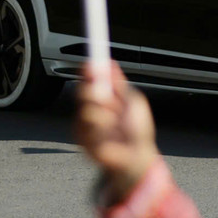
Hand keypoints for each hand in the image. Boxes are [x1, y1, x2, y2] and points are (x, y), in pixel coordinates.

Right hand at [74, 61, 160, 202]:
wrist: (136, 154)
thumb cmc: (136, 128)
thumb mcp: (132, 101)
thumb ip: (118, 84)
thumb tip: (109, 62)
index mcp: (104, 94)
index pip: (90, 77)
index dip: (88, 69)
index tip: (89, 62)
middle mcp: (92, 105)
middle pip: (82, 90)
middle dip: (94, 91)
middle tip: (104, 96)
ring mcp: (85, 121)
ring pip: (86, 109)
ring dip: (104, 115)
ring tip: (114, 124)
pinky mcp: (81, 137)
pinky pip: (87, 128)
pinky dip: (101, 130)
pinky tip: (107, 135)